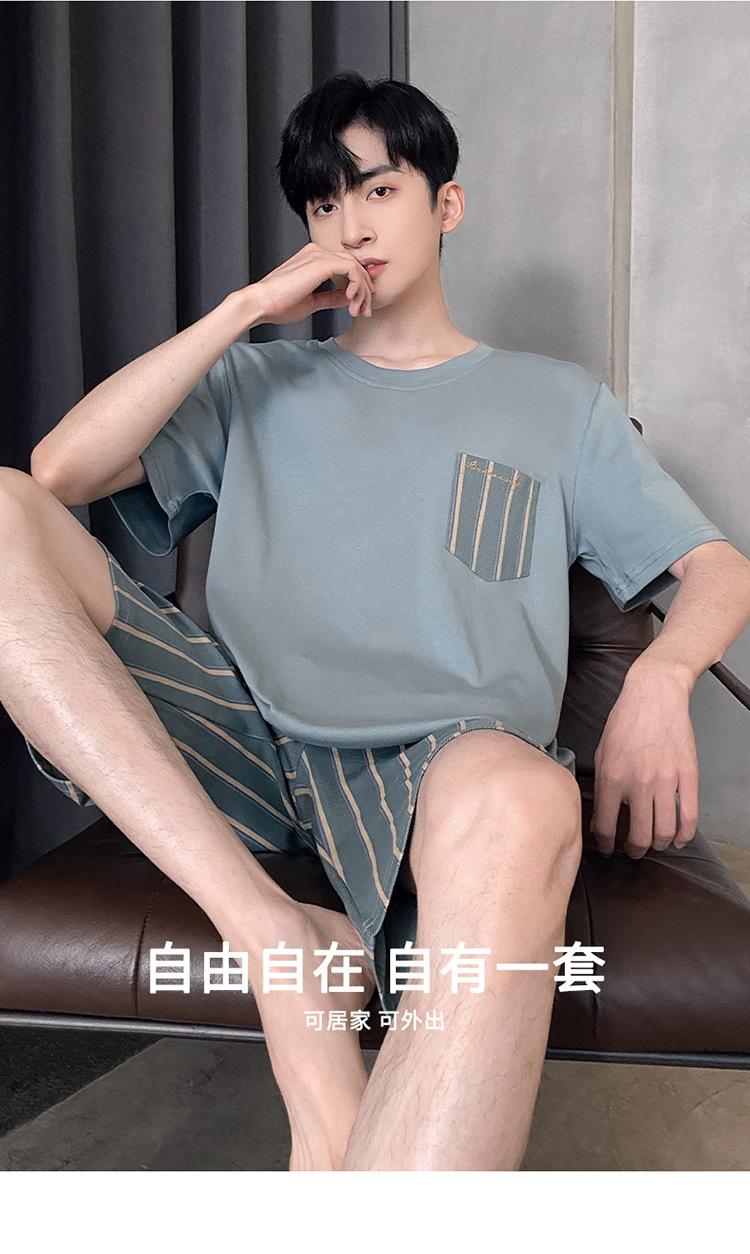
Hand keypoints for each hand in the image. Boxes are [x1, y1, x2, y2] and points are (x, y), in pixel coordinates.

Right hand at [244, 242, 374, 326]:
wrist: (261, 303)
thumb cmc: (279, 304)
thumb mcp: (313, 301)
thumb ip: (332, 297)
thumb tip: (349, 298)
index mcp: (313, 258)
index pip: (346, 265)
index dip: (359, 284)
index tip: (361, 305)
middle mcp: (317, 252)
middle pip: (354, 264)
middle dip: (365, 289)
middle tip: (365, 310)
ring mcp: (319, 254)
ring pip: (355, 266)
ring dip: (362, 290)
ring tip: (359, 310)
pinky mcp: (322, 263)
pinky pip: (351, 269)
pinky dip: (357, 285)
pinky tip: (352, 300)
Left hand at [590, 663, 698, 858]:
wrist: (654, 695)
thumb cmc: (625, 721)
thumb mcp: (601, 752)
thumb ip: (601, 785)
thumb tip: (598, 816)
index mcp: (612, 778)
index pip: (606, 826)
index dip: (605, 844)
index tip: (607, 848)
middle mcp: (638, 783)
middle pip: (639, 836)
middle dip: (634, 850)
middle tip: (632, 850)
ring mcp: (665, 781)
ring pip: (664, 832)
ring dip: (658, 845)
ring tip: (654, 844)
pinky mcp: (687, 776)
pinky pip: (689, 817)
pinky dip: (684, 835)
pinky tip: (678, 838)